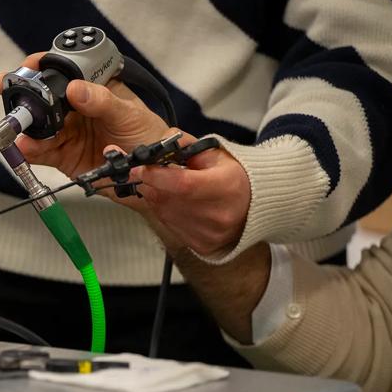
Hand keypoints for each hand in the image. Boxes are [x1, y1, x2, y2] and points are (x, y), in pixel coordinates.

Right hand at [0, 53, 169, 178]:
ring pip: (39, 125)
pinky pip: (42, 151)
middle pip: (44, 97)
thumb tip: (76, 88)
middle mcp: (76, 107)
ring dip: (26, 126)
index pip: (64, 70)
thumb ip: (102, 101)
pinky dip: (31, 150)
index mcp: (93, 87)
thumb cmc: (148, 136)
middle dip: (25, 95)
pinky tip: (26, 147)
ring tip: (17, 128)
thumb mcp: (128, 114)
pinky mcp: (63, 155)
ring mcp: (68, 131)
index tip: (30, 65)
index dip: (44, 66)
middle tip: (9, 89)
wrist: (154, 176)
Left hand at [131, 143, 250, 256]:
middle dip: (151, 184)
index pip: (182, 183)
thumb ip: (185, 145)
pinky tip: (176, 203)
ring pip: (164, 214)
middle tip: (150, 174)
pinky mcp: (202, 245)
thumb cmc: (233, 177)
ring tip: (166, 187)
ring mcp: (210, 233)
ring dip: (156, 198)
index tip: (139, 168)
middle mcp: (218, 214)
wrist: (253, 207)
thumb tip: (157, 145)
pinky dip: (165, 213)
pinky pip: (170, 227)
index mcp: (225, 186)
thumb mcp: (215, 154)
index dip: (155, 175)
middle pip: (168, 199)